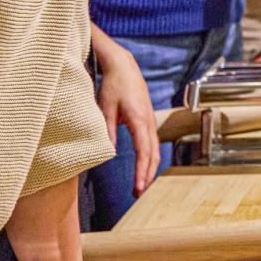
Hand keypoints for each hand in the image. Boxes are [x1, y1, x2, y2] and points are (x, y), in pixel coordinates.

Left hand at [91, 32, 159, 195]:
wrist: (124, 66)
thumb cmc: (113, 85)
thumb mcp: (105, 108)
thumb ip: (107, 131)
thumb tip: (107, 154)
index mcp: (139, 120)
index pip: (143, 152)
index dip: (141, 172)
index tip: (138, 188)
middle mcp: (149, 121)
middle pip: (153, 154)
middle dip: (148, 175)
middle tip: (139, 193)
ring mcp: (150, 120)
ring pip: (155, 149)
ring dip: (150, 168)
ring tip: (142, 185)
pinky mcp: (147, 119)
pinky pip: (152, 143)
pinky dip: (150, 157)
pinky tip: (144, 166)